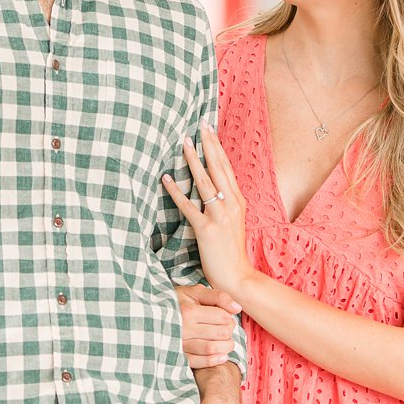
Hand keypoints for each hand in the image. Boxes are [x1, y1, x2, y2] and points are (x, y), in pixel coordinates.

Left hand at [162, 126, 256, 293]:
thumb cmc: (231, 250)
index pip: (226, 168)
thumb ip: (225, 203)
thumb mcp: (233, 221)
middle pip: (218, 168)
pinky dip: (176, 191)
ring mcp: (219, 216)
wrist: (237, 277)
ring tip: (184, 143)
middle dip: (208, 145)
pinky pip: (188, 206)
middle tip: (199, 126)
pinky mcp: (206, 229)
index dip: (217, 147)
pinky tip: (166, 178)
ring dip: (193, 161)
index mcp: (238, 201)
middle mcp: (231, 204)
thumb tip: (212, 187)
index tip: (209, 130)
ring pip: (205, 182)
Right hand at [177, 284, 241, 368]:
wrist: (153, 314)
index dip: (229, 317)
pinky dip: (215, 360)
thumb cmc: (178, 301)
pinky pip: (200, 363)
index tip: (225, 316)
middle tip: (225, 328)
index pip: (223, 317)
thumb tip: (237, 308)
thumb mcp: (195, 292)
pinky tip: (221, 355)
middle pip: (221, 333)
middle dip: (229, 331)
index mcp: (189, 311)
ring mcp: (180, 344)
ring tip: (226, 341)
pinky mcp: (179, 356)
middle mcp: (183, 329)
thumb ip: (218, 296)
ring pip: (213, 349)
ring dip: (226, 346)